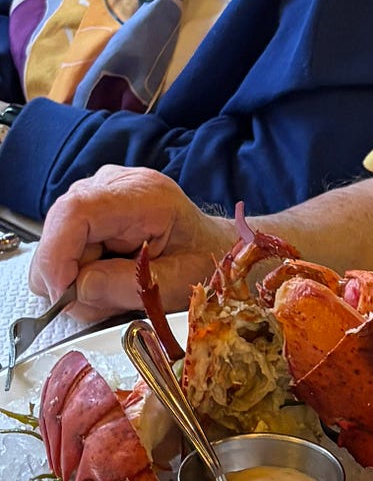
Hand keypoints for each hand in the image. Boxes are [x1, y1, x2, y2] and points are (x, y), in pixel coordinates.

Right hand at [30, 166, 231, 321]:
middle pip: (59, 234)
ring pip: (55, 247)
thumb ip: (126, 286)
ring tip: (119, 284)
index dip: (58, 255)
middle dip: (74, 277)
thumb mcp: (176, 283)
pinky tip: (109, 274)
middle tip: (112, 295)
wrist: (210, 247)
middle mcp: (115, 186)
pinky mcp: (87, 211)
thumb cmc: (201, 260)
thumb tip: (76, 288)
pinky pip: (61, 249)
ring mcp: (96, 195)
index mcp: (145, 196)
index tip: (65, 293)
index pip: (77, 211)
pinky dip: (79, 273)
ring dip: (79, 279)